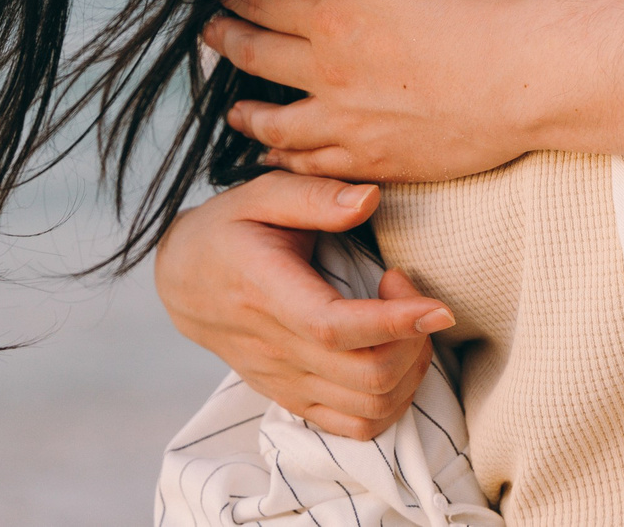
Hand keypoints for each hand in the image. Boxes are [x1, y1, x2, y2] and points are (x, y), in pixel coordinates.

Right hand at [152, 170, 451, 438]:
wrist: (185, 281)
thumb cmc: (231, 229)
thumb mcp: (262, 195)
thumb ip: (315, 194)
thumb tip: (370, 199)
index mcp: (267, 295)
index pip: (333, 328)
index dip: (393, 323)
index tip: (439, 307)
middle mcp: (276, 350)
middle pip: (365, 376)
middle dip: (414, 340)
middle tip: (412, 294)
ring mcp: (285, 382)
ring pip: (369, 409)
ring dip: (411, 371)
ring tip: (409, 325)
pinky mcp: (295, 399)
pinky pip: (356, 428)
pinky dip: (393, 401)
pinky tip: (396, 356)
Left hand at [206, 0, 537, 182]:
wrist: (523, 77)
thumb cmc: (477, 7)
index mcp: (333, 14)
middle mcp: (326, 72)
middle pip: (255, 56)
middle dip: (224, 38)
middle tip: (209, 31)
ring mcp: (346, 122)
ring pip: (273, 121)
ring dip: (245, 111)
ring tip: (233, 108)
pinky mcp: (371, 159)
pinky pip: (309, 164)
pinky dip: (282, 159)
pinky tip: (275, 155)